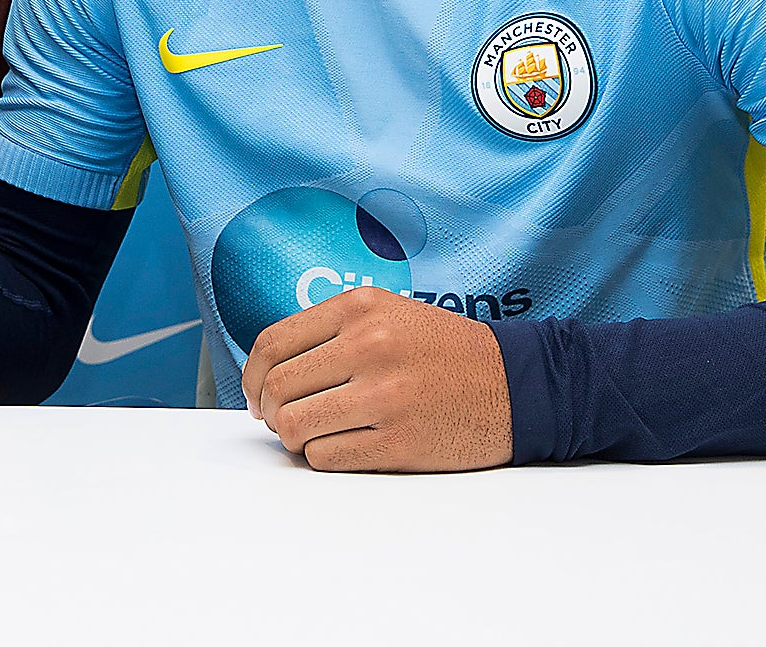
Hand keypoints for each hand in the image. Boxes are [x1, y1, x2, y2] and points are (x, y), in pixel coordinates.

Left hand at [240, 286, 512, 472]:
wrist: (513, 384)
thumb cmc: (443, 350)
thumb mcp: (386, 313)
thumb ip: (330, 329)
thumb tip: (267, 369)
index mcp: (360, 308)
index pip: (272, 343)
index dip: (251, 375)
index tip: (254, 392)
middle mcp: (368, 346)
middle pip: (278, 388)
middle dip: (269, 410)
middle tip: (280, 419)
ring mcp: (383, 396)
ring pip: (295, 426)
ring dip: (292, 436)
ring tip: (310, 434)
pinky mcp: (398, 442)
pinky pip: (325, 457)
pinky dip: (321, 456)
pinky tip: (341, 445)